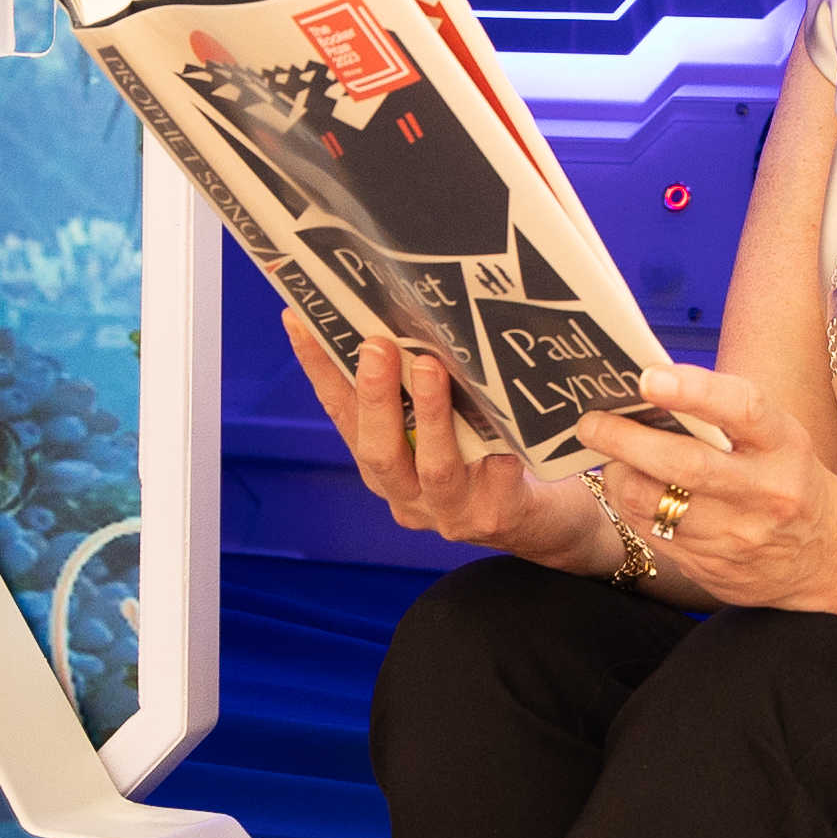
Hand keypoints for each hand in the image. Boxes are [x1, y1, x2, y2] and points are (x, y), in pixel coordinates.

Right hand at [287, 314, 547, 553]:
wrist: (538, 521)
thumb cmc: (483, 458)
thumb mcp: (440, 424)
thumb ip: (415, 390)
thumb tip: (397, 316)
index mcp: (382, 465)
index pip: (341, 413)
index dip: (318, 368)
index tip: (299, 318)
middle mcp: (406, 493)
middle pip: (377, 450)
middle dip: (375, 396)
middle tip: (376, 346)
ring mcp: (449, 510)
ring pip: (433, 467)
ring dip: (430, 415)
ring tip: (430, 368)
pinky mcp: (495, 516)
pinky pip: (498, 475)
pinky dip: (499, 445)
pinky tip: (505, 410)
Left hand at [571, 361, 836, 611]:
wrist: (825, 553)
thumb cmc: (786, 474)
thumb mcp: (775, 436)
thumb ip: (723, 413)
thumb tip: (645, 387)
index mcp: (784, 446)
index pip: (742, 410)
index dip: (694, 391)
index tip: (648, 377)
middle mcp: (766, 493)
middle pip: (683, 465)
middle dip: (625, 440)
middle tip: (591, 423)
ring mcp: (739, 538)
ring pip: (653, 504)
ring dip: (617, 475)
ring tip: (607, 456)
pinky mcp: (713, 569)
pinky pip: (651, 533)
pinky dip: (629, 505)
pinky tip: (627, 487)